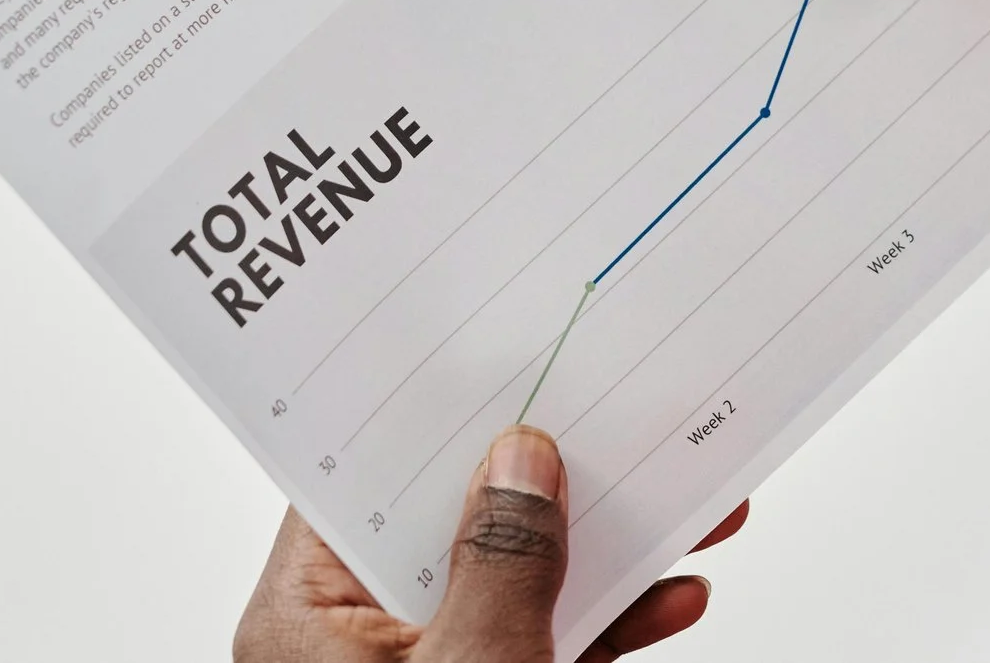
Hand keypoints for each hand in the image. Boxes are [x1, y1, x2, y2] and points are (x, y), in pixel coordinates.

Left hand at [235, 426, 746, 662]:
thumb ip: (499, 567)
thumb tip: (520, 459)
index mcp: (304, 622)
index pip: (359, 479)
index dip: (431, 416)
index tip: (500, 357)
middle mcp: (355, 647)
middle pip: (452, 524)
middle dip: (549, 476)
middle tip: (615, 409)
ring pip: (516, 585)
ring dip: (605, 545)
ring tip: (685, 494)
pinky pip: (546, 649)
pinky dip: (613, 621)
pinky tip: (677, 588)